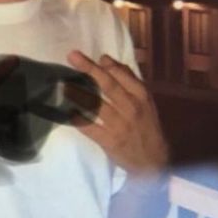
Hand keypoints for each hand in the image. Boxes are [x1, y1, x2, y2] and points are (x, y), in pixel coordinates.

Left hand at [66, 51, 168, 177]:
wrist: (153, 161)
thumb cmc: (146, 126)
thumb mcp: (145, 102)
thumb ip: (128, 80)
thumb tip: (106, 60)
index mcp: (141, 96)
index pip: (121, 75)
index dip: (104, 64)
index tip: (89, 56)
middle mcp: (131, 108)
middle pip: (108, 85)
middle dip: (89, 69)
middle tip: (72, 56)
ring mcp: (120, 125)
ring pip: (97, 105)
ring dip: (78, 93)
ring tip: (63, 84)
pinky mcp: (110, 141)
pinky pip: (90, 128)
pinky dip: (78, 120)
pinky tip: (67, 112)